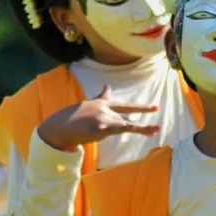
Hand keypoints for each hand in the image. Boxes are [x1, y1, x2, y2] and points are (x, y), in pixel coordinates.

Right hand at [37, 85, 158, 151]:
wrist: (58, 126)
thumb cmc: (74, 117)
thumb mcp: (89, 104)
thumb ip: (102, 97)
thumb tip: (107, 85)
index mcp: (103, 104)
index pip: (125, 106)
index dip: (140, 107)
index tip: (155, 108)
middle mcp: (104, 109)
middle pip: (127, 112)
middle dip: (143, 110)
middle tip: (157, 109)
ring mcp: (101, 118)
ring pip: (125, 124)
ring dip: (141, 128)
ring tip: (155, 130)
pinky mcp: (97, 128)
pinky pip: (114, 129)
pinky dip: (124, 128)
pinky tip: (132, 128)